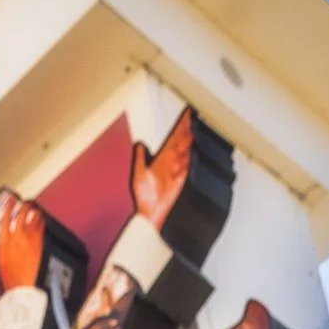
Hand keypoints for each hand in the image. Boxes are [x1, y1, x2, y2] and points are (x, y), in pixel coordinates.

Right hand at [0, 194, 45, 292]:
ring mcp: (27, 237)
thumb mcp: (1, 260)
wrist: (21, 286)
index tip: (10, 200)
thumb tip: (4, 240)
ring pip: (32, 217)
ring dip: (35, 212)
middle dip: (24, 205)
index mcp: (3, 241)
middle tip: (27, 203)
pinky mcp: (37, 242)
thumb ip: (3, 246)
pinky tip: (42, 221)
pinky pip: (41, 225)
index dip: (8, 207)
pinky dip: (42, 221)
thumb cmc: (11, 278)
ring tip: (36, 211)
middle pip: (20, 213)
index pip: (4, 218)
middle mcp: (15, 236)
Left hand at [131, 104, 194, 229]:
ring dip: (185, 145)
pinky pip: (184, 168)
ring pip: (183, 154)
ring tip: (187, 135)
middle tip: (189, 119)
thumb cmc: (144, 196)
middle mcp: (171, 162)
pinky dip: (184, 161)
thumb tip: (139, 143)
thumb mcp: (138, 173)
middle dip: (185, 131)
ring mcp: (177, 171)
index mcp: (162, 158)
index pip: (172, 138)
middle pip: (180, 142)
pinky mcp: (180, 181)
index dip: (179, 127)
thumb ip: (139, 157)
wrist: (150, 212)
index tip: (185, 115)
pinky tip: (185, 154)